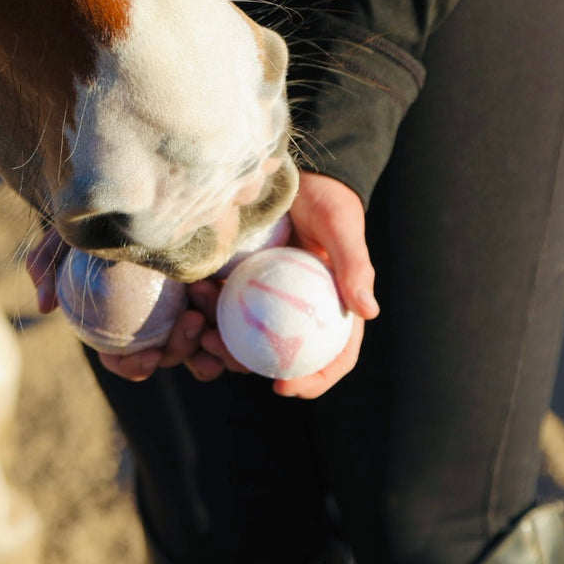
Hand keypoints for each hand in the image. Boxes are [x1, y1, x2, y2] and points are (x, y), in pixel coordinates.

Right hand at [24, 230, 222, 381]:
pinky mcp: (215, 291)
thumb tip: (46, 307)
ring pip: (200, 342)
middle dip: (181, 348)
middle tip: (193, 320)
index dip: (133, 366)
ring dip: (209, 340)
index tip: (148, 357)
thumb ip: (46, 265)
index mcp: (119, 320)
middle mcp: (153, 319)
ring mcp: (184, 306)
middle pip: (168, 353)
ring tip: (207, 305)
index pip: (122, 358)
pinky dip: (228, 319)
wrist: (136, 188)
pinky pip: (225, 317)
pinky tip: (224, 297)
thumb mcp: (66, 236)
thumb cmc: (97, 216)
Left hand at [193, 171, 378, 397]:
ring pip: (246, 338)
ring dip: (221, 343)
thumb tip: (369, 311)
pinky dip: (209, 311)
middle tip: (225, 357)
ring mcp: (268, 302)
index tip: (284, 388)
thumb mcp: (341, 227)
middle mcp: (300, 313)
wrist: (293, 175)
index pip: (333, 356)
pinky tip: (194, 300)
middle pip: (280, 356)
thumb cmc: (326, 199)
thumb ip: (354, 266)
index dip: (314, 380)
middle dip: (250, 366)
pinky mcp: (241, 285)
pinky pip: (224, 309)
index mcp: (334, 310)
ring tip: (200, 332)